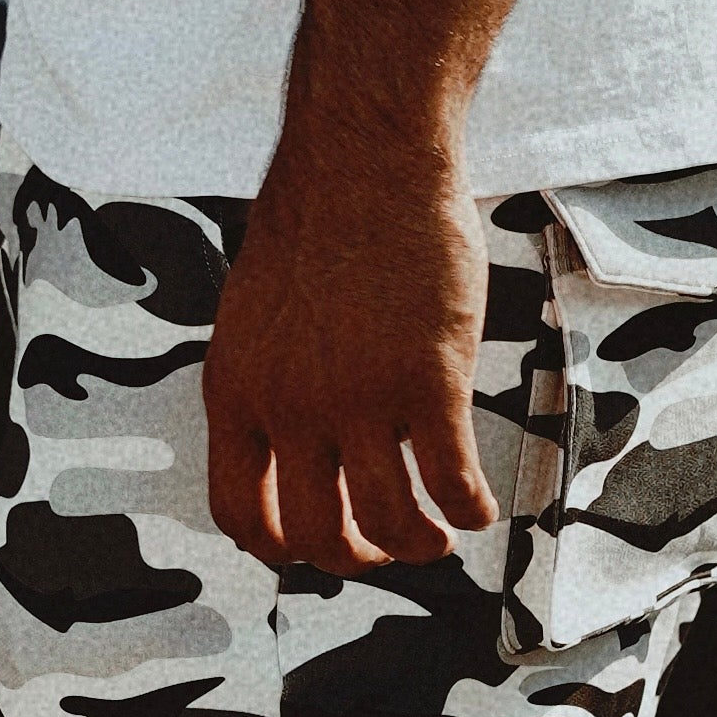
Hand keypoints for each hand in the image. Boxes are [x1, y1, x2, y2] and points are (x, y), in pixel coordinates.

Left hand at [204, 123, 499, 572]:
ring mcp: (359, 397)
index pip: (240, 512)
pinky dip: (469, 509)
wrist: (364, 159)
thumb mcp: (255, 316)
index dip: (281, 548)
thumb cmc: (317, 223)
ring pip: (389, 521)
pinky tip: (480, 506)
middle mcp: (290, 406)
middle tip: (387, 544)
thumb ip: (265, 382)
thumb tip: (287, 444)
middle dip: (357, 556)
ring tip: (440, 534)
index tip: (317, 545)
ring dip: (420, 545)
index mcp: (236, 391)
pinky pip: (451, 481)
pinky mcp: (428, 380)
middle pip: (316, 534)